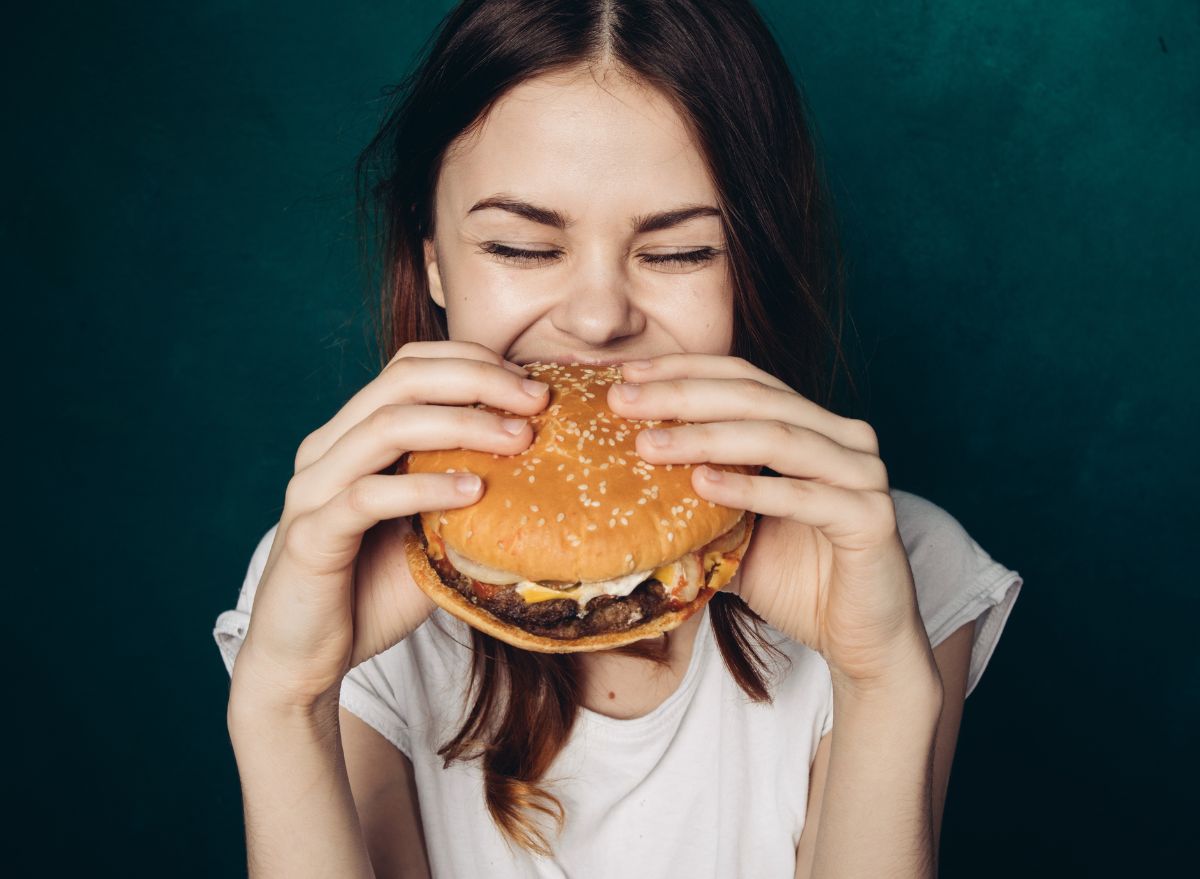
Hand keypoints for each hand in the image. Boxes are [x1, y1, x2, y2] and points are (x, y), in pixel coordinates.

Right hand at [230, 341, 550, 709]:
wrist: (305, 662)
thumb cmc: (371, 592)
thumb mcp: (430, 531)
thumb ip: (464, 493)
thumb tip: (544, 471)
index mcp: (351, 436)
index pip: (409, 367)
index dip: (472, 361)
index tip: (531, 384)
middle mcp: (326, 450)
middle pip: (401, 381)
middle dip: (478, 380)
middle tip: (538, 400)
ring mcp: (313, 489)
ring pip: (386, 427)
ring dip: (462, 425)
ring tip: (519, 439)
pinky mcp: (310, 535)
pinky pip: (369, 496)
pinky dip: (425, 487)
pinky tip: (473, 492)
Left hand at [607, 354, 937, 693]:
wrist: (861, 641)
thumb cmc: (798, 582)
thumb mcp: (734, 533)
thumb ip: (696, 503)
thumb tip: (619, 486)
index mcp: (812, 426)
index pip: (744, 379)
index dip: (685, 370)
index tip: (628, 373)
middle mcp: (843, 438)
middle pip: (755, 397)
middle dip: (682, 396)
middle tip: (622, 400)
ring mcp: (862, 474)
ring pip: (777, 437)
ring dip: (706, 437)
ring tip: (648, 444)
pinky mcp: (872, 517)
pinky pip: (803, 496)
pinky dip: (750, 488)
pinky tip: (701, 483)